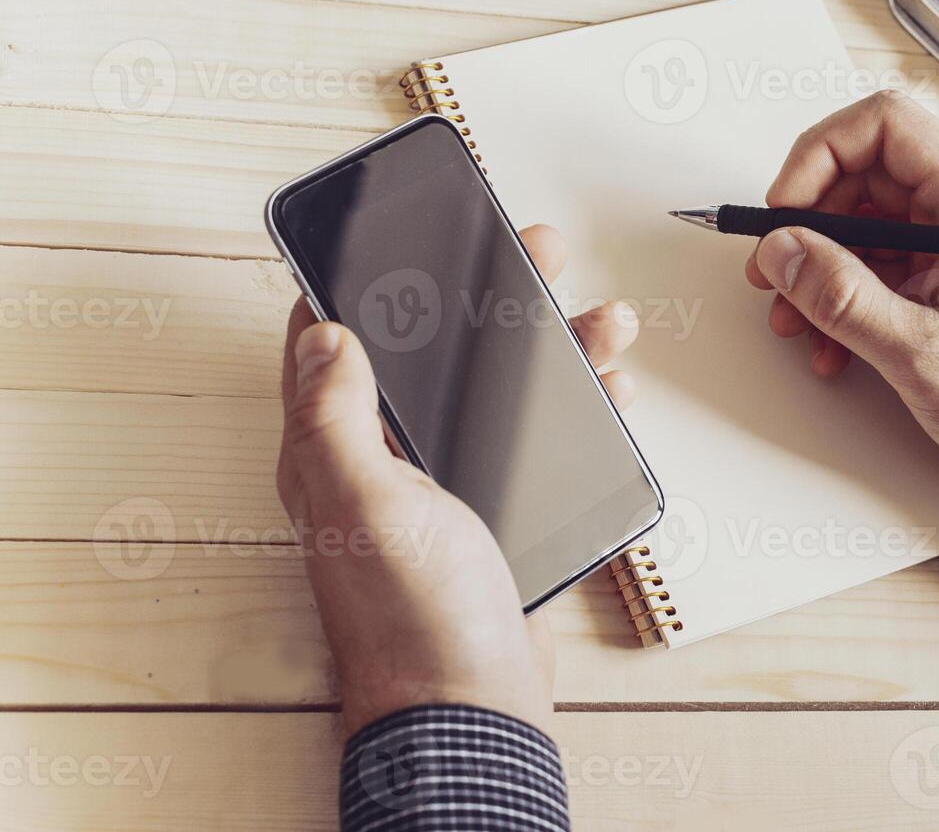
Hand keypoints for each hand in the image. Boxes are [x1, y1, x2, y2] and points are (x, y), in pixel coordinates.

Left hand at [276, 225, 637, 734]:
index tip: (394, 234)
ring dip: (548, 349)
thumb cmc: (414, 617)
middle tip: (532, 250)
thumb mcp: (366, 503)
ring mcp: (447, 490)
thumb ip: (336, 416)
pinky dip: (573, 409)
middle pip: (435, 356)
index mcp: (339, 453)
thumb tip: (324, 332)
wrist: (475, 708)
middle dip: (484, 297)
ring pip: (497, 396)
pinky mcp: (498, 515)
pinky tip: (609, 388)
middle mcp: (387, 465)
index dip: (360, 286)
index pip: (332, 348)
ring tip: (599, 314)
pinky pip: (536, 442)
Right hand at [746, 92, 938, 554]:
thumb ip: (842, 297)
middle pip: (872, 174)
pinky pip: (895, 267)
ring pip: (876, 226)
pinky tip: (837, 346)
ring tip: (800, 322)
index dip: (818, 157)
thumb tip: (784, 252)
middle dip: (812, 224)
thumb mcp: (924, 354)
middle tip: (778, 271)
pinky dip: (856, 298)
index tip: (784, 212)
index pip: (885, 125)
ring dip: (827, 271)